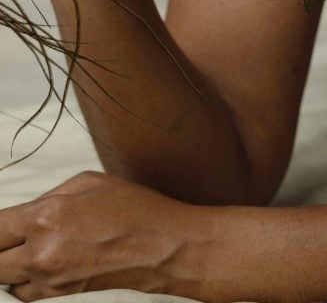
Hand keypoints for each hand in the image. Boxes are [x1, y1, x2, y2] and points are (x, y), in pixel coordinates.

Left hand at [0, 171, 204, 300]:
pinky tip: (42, 267)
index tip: (1, 227)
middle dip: (0, 249)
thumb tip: (23, 214)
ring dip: (10, 269)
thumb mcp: (87, 183)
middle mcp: (41, 254)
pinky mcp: (59, 300)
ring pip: (5, 283)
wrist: (162, 248)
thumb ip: (47, 198)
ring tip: (30, 252)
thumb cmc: (132, 209)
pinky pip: (25, 296)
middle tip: (11, 239)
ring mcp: (49, 282)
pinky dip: (25, 284)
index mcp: (46, 217)